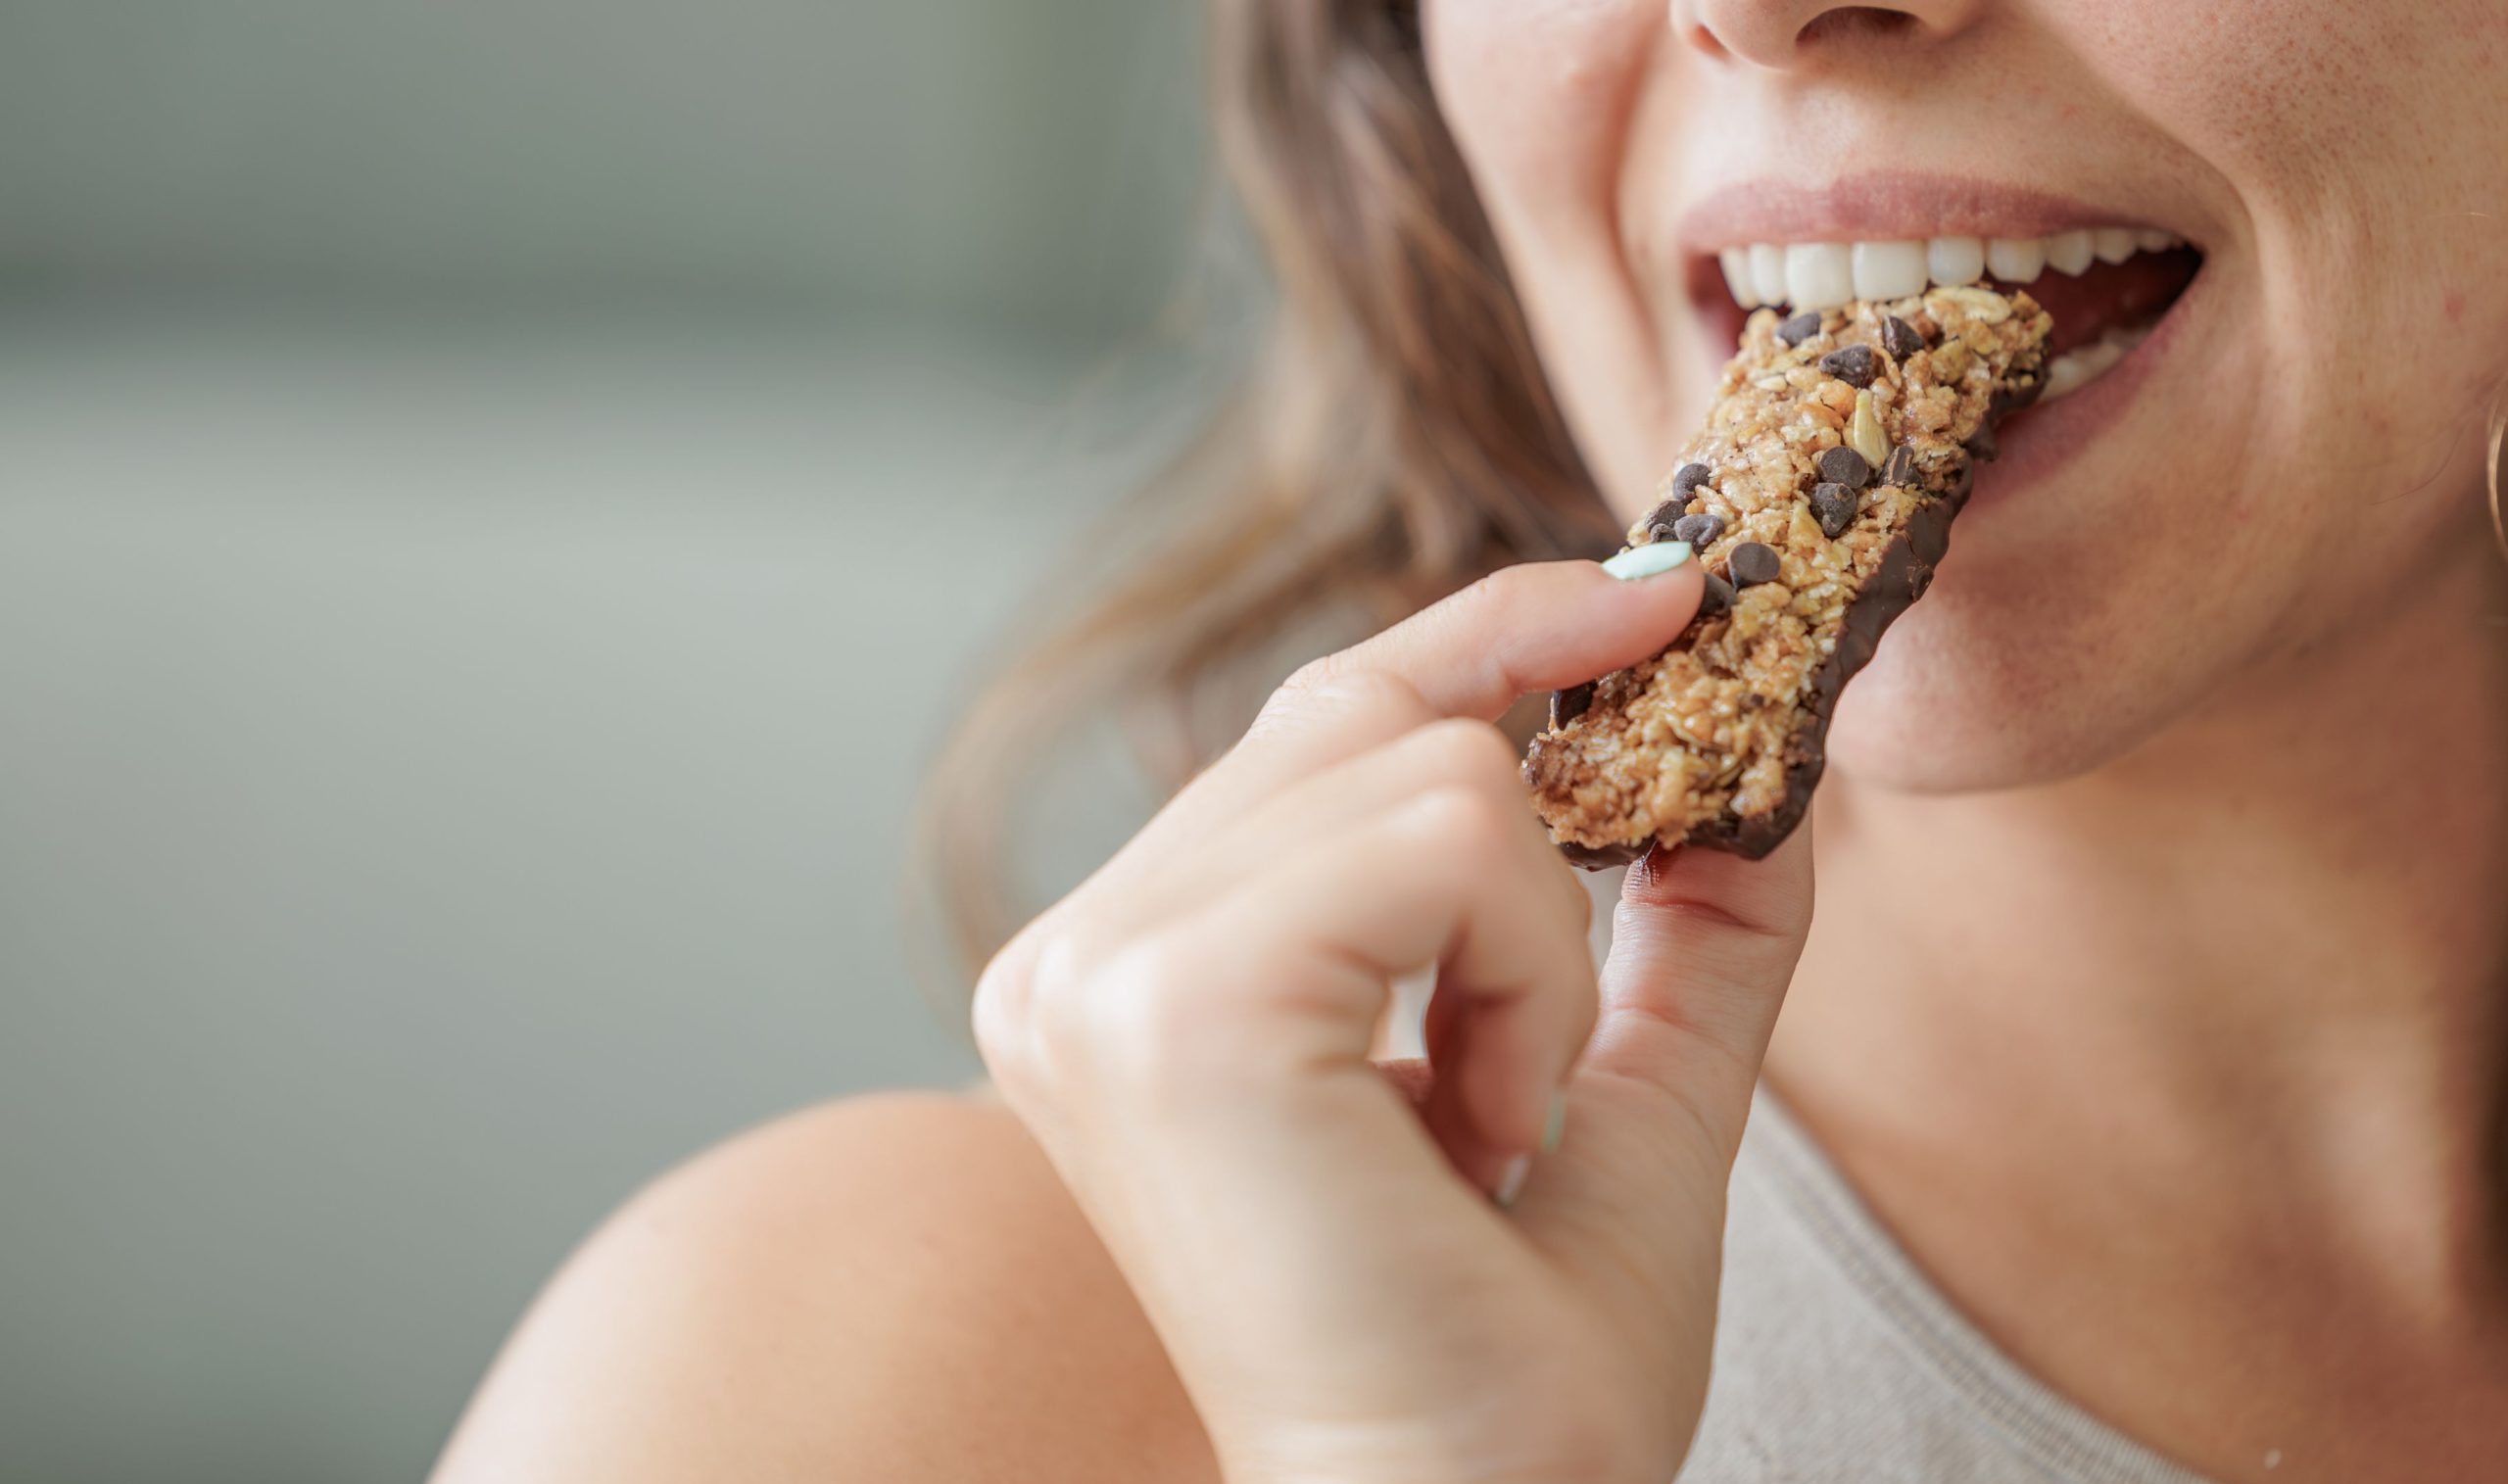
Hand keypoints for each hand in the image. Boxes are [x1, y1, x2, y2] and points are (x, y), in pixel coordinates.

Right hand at [974, 555, 1815, 1483]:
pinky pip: (1450, 841)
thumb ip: (1677, 938)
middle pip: (1369, 708)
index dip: (1493, 634)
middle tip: (1541, 1062)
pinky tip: (1478, 1135)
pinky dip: (1529, 981)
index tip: (1654, 592)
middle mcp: (1075, 956)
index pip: (1319, 718)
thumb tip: (1767, 772)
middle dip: (1532, 864)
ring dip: (1537, 953)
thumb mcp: (1618, 1105)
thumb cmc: (1508, 1380)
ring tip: (1489, 1130)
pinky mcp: (1172, 1001)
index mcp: (1133, 972)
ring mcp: (1101, 972)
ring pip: (1435, 764)